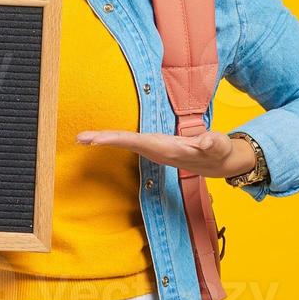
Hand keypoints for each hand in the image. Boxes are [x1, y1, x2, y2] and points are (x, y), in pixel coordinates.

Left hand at [75, 129, 255, 178]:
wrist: (215, 162)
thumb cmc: (216, 152)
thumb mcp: (218, 146)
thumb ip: (213, 144)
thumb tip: (206, 141)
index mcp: (166, 149)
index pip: (137, 142)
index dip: (117, 139)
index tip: (97, 140)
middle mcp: (155, 149)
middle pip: (125, 143)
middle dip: (103, 140)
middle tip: (80, 138)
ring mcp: (153, 148)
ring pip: (124, 142)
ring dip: (104, 140)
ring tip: (83, 137)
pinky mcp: (153, 144)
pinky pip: (129, 140)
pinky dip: (113, 138)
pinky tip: (99, 138)